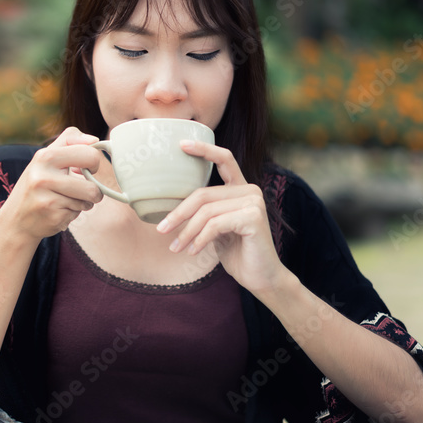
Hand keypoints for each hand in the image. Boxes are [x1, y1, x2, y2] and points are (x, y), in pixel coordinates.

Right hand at [0, 127, 103, 241]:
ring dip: (83, 203)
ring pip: (87, 202)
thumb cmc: (36, 186)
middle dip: (95, 191)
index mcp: (45, 156)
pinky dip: (72, 213)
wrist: (15, 220)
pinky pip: (78, 213)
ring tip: (66, 201)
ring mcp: (48, 199)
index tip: (86, 168)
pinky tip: (57, 211)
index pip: (89, 153)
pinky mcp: (53, 217)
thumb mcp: (45, 158)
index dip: (94, 162)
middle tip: (85, 190)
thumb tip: (94, 139)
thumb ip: (68, 141)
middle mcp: (44, 177)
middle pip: (92, 186)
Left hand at [155, 140, 286, 294]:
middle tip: (161, 229)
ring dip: (187, 232)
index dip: (203, 150)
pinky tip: (194, 251)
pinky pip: (215, 225)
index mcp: (240, 189)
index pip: (224, 159)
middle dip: (178, 213)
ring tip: (176, 248)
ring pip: (206, 212)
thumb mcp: (215, 229)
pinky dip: (200, 239)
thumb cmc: (237, 253)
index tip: (181, 145)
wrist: (261, 277)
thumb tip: (171, 210)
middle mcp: (249, 190)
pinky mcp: (254, 218)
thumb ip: (203, 214)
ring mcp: (254, 202)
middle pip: (203, 194)